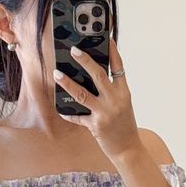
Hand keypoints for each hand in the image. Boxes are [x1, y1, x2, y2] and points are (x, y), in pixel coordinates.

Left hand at [54, 35, 140, 162]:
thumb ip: (111, 91)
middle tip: (73, 50)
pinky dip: (69, 113)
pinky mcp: (95, 126)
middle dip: (85, 61)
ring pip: (82, 94)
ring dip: (67, 83)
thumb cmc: (124, 125)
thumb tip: (91, 77)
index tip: (105, 37)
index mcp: (124, 93)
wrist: (128, 149)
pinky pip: (78, 117)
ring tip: (57, 74)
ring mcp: (105, 113)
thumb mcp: (123, 104)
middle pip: (98, 75)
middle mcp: (115, 100)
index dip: (112, 51)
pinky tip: (61, 109)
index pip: (118, 67)